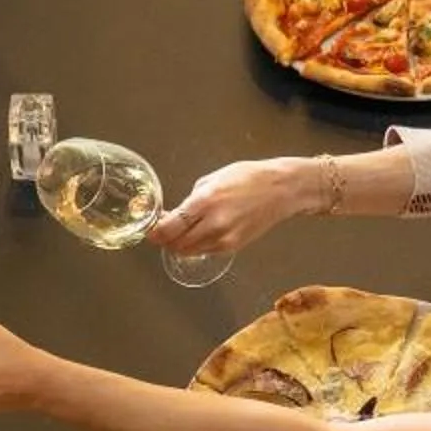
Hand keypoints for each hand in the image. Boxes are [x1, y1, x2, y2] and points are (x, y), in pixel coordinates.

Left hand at [148, 156, 315, 258]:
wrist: (280, 190)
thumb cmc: (247, 178)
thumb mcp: (211, 180)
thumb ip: (190, 200)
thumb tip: (173, 215)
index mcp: (204, 201)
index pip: (169, 227)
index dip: (155, 232)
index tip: (149, 231)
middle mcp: (213, 223)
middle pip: (176, 244)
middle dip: (164, 240)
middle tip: (161, 232)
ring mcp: (224, 238)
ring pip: (188, 251)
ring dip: (179, 245)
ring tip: (180, 232)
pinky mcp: (233, 247)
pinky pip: (205, 251)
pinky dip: (196, 246)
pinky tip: (198, 234)